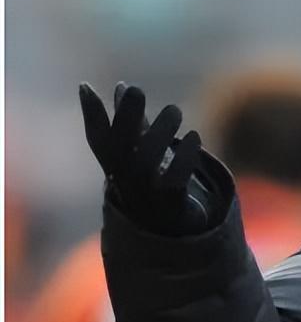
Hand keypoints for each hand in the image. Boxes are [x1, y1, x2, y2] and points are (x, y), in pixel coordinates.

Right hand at [79, 81, 214, 235]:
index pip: (99, 141)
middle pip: (119, 150)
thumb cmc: (158, 186)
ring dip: (159, 133)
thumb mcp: (146, 152)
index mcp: (119, 168)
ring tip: (175, 110)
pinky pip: (173, 183)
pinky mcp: (172, 207)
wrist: (179, 234)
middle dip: (124, 118)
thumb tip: (122, 86)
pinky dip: (184, 159)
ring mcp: (148, 196)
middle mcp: (128, 182)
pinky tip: (194, 138)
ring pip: (145, 164)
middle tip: (135, 89)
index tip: (85, 86)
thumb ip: (136, 123)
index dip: (91, 116)